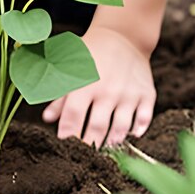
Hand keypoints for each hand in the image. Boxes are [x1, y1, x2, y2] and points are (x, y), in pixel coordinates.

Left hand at [42, 26, 155, 147]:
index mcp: (85, 84)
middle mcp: (107, 90)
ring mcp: (128, 93)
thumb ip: (59, 93)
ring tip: (105, 149)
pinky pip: (144, 118)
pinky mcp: (146, 94)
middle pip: (97, 127)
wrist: (124, 36)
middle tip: (84, 156)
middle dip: (88, 145)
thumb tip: (47, 118)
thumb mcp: (70, 67)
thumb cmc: (90, 54)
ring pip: (121, 127)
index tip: (64, 146)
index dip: (68, 134)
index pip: (73, 116)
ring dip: (112, 141)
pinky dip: (138, 130)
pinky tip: (130, 135)